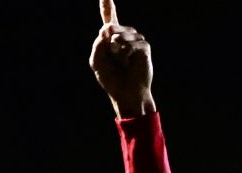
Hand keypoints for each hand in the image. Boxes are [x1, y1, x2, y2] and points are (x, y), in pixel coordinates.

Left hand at [90, 1, 154, 117]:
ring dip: (117, 47)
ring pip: (122, 33)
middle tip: (110, 51)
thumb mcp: (97, 62)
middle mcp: (124, 36)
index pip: (109, 17)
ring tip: (119, 59)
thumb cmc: (111, 79)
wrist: (126, 94)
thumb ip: (97, 45)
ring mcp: (135, 40)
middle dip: (107, 38)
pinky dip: (127, 52)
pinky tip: (128, 61)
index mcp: (110, 39)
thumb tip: (106, 29)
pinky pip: (133, 43)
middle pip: (111, 26)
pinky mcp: (144, 48)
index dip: (107, 5)